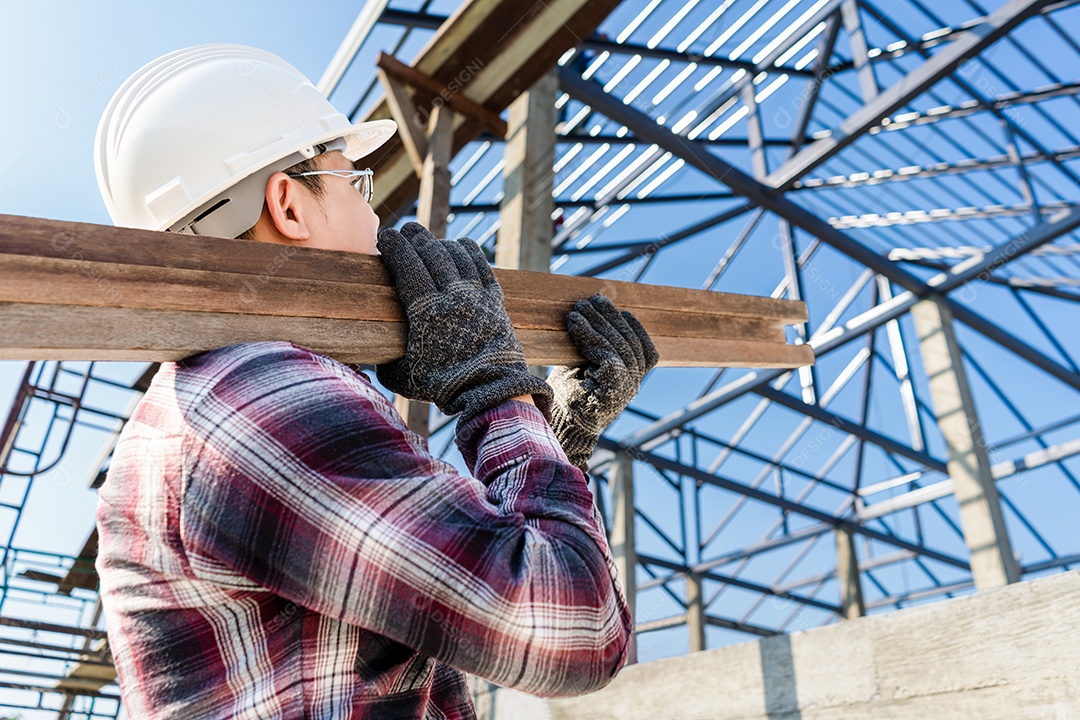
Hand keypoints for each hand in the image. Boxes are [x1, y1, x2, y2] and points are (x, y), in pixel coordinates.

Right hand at [375, 222, 552, 423]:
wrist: (491, 391)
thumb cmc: (443, 386)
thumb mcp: (403, 376)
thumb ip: (386, 360)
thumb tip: (372, 353)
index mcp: (426, 311)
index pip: (407, 266)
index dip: (396, 247)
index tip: (386, 237)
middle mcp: (452, 296)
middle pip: (431, 254)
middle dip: (416, 238)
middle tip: (406, 230)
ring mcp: (476, 296)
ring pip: (456, 256)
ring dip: (440, 243)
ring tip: (429, 239)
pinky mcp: (495, 301)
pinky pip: (482, 266)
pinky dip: (470, 252)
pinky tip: (461, 245)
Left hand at [548, 295, 658, 469]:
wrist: (561, 426)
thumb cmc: (569, 395)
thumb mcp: (586, 366)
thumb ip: (597, 348)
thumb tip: (592, 316)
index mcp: (632, 381)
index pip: (646, 351)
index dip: (636, 328)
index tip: (621, 309)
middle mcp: (634, 385)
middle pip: (629, 342)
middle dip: (609, 318)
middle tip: (590, 300)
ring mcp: (626, 388)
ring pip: (617, 346)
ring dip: (595, 322)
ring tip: (578, 309)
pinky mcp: (613, 388)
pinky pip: (606, 354)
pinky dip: (588, 336)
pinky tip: (574, 325)